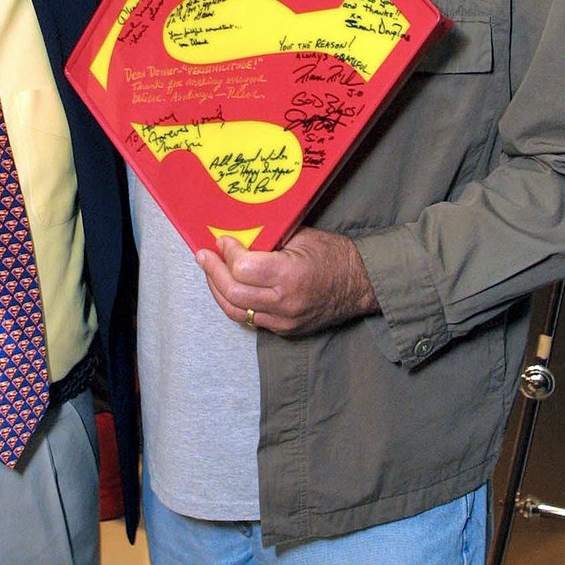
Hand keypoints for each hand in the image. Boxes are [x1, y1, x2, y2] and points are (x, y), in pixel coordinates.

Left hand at [195, 228, 378, 335]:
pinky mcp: (285, 330)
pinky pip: (250, 319)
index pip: (242, 269)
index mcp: (290, 275)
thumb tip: (236, 234)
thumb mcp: (300, 236)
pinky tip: (228, 287)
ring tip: (209, 272)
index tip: (222, 240)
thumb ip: (267, 238)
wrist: (360, 285)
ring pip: (236, 311)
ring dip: (217, 290)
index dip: (227, 253)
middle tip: (203, 255)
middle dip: (212, 271)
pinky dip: (235, 302)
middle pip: (233, 292)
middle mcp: (284, 302)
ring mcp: (284, 321)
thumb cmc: (333, 254)